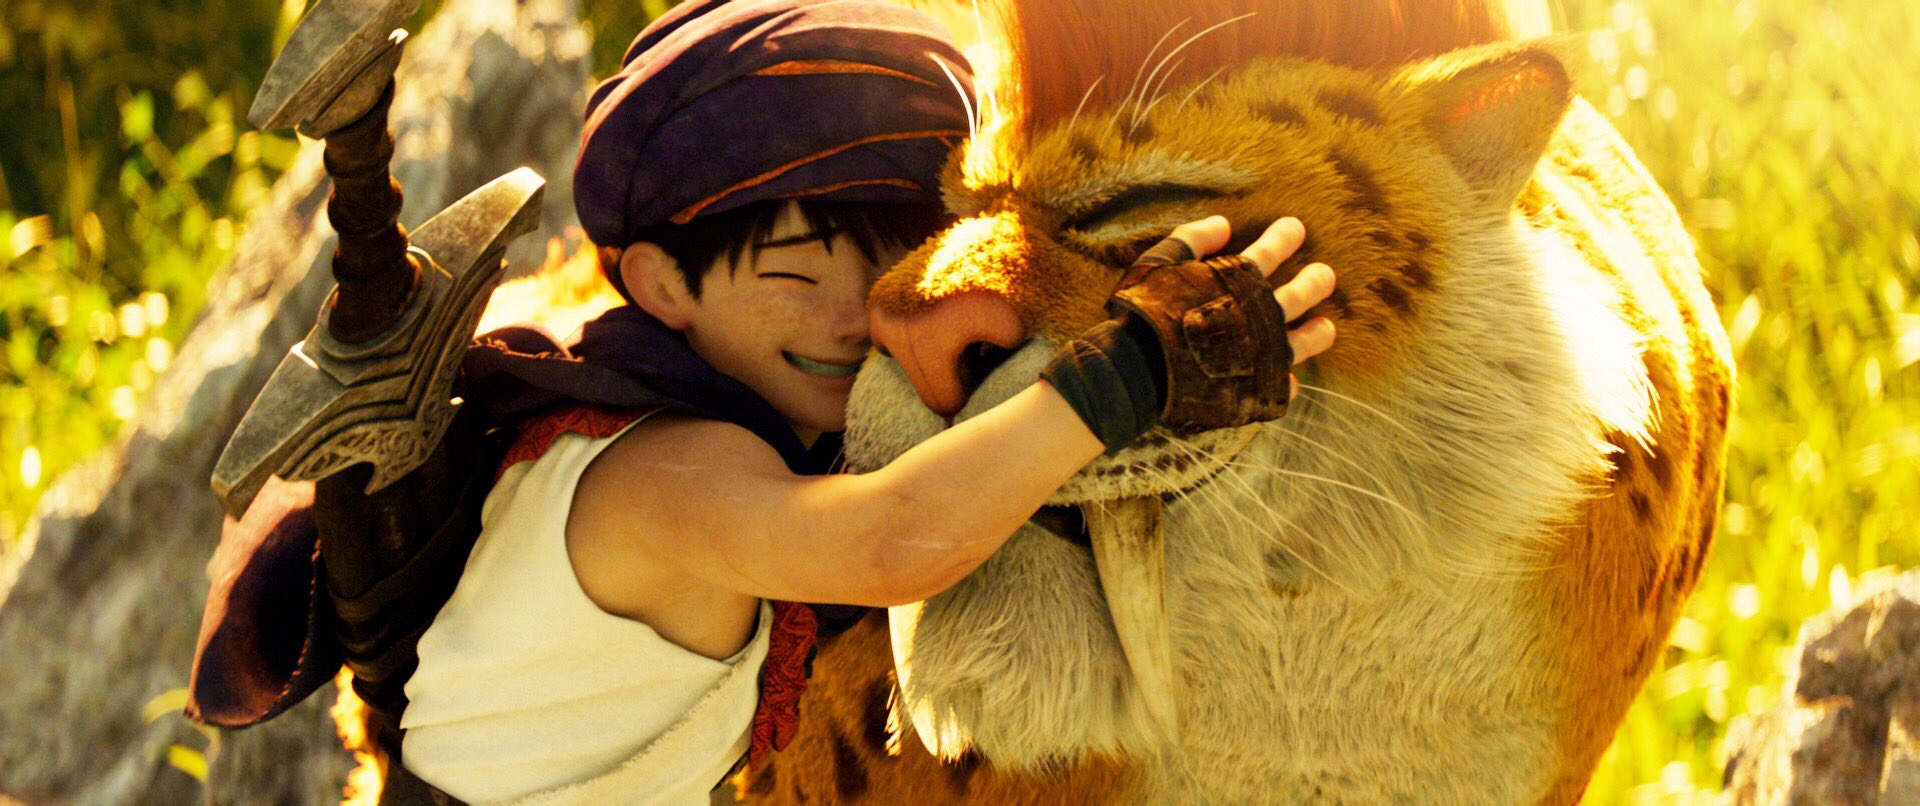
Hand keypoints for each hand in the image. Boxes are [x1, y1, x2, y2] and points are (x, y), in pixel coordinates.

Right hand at [1152, 215, 1337, 400]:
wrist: (1141, 370)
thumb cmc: (1147, 312)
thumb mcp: (1160, 262)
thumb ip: (1192, 239)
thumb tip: (1224, 222)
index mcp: (1239, 283)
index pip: (1269, 253)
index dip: (1283, 238)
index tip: (1296, 227)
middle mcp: (1259, 318)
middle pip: (1298, 297)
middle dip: (1313, 283)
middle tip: (1326, 275)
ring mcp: (1262, 356)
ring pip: (1300, 344)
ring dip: (1315, 336)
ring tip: (1327, 329)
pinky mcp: (1255, 390)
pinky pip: (1278, 389)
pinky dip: (1284, 384)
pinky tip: (1290, 382)